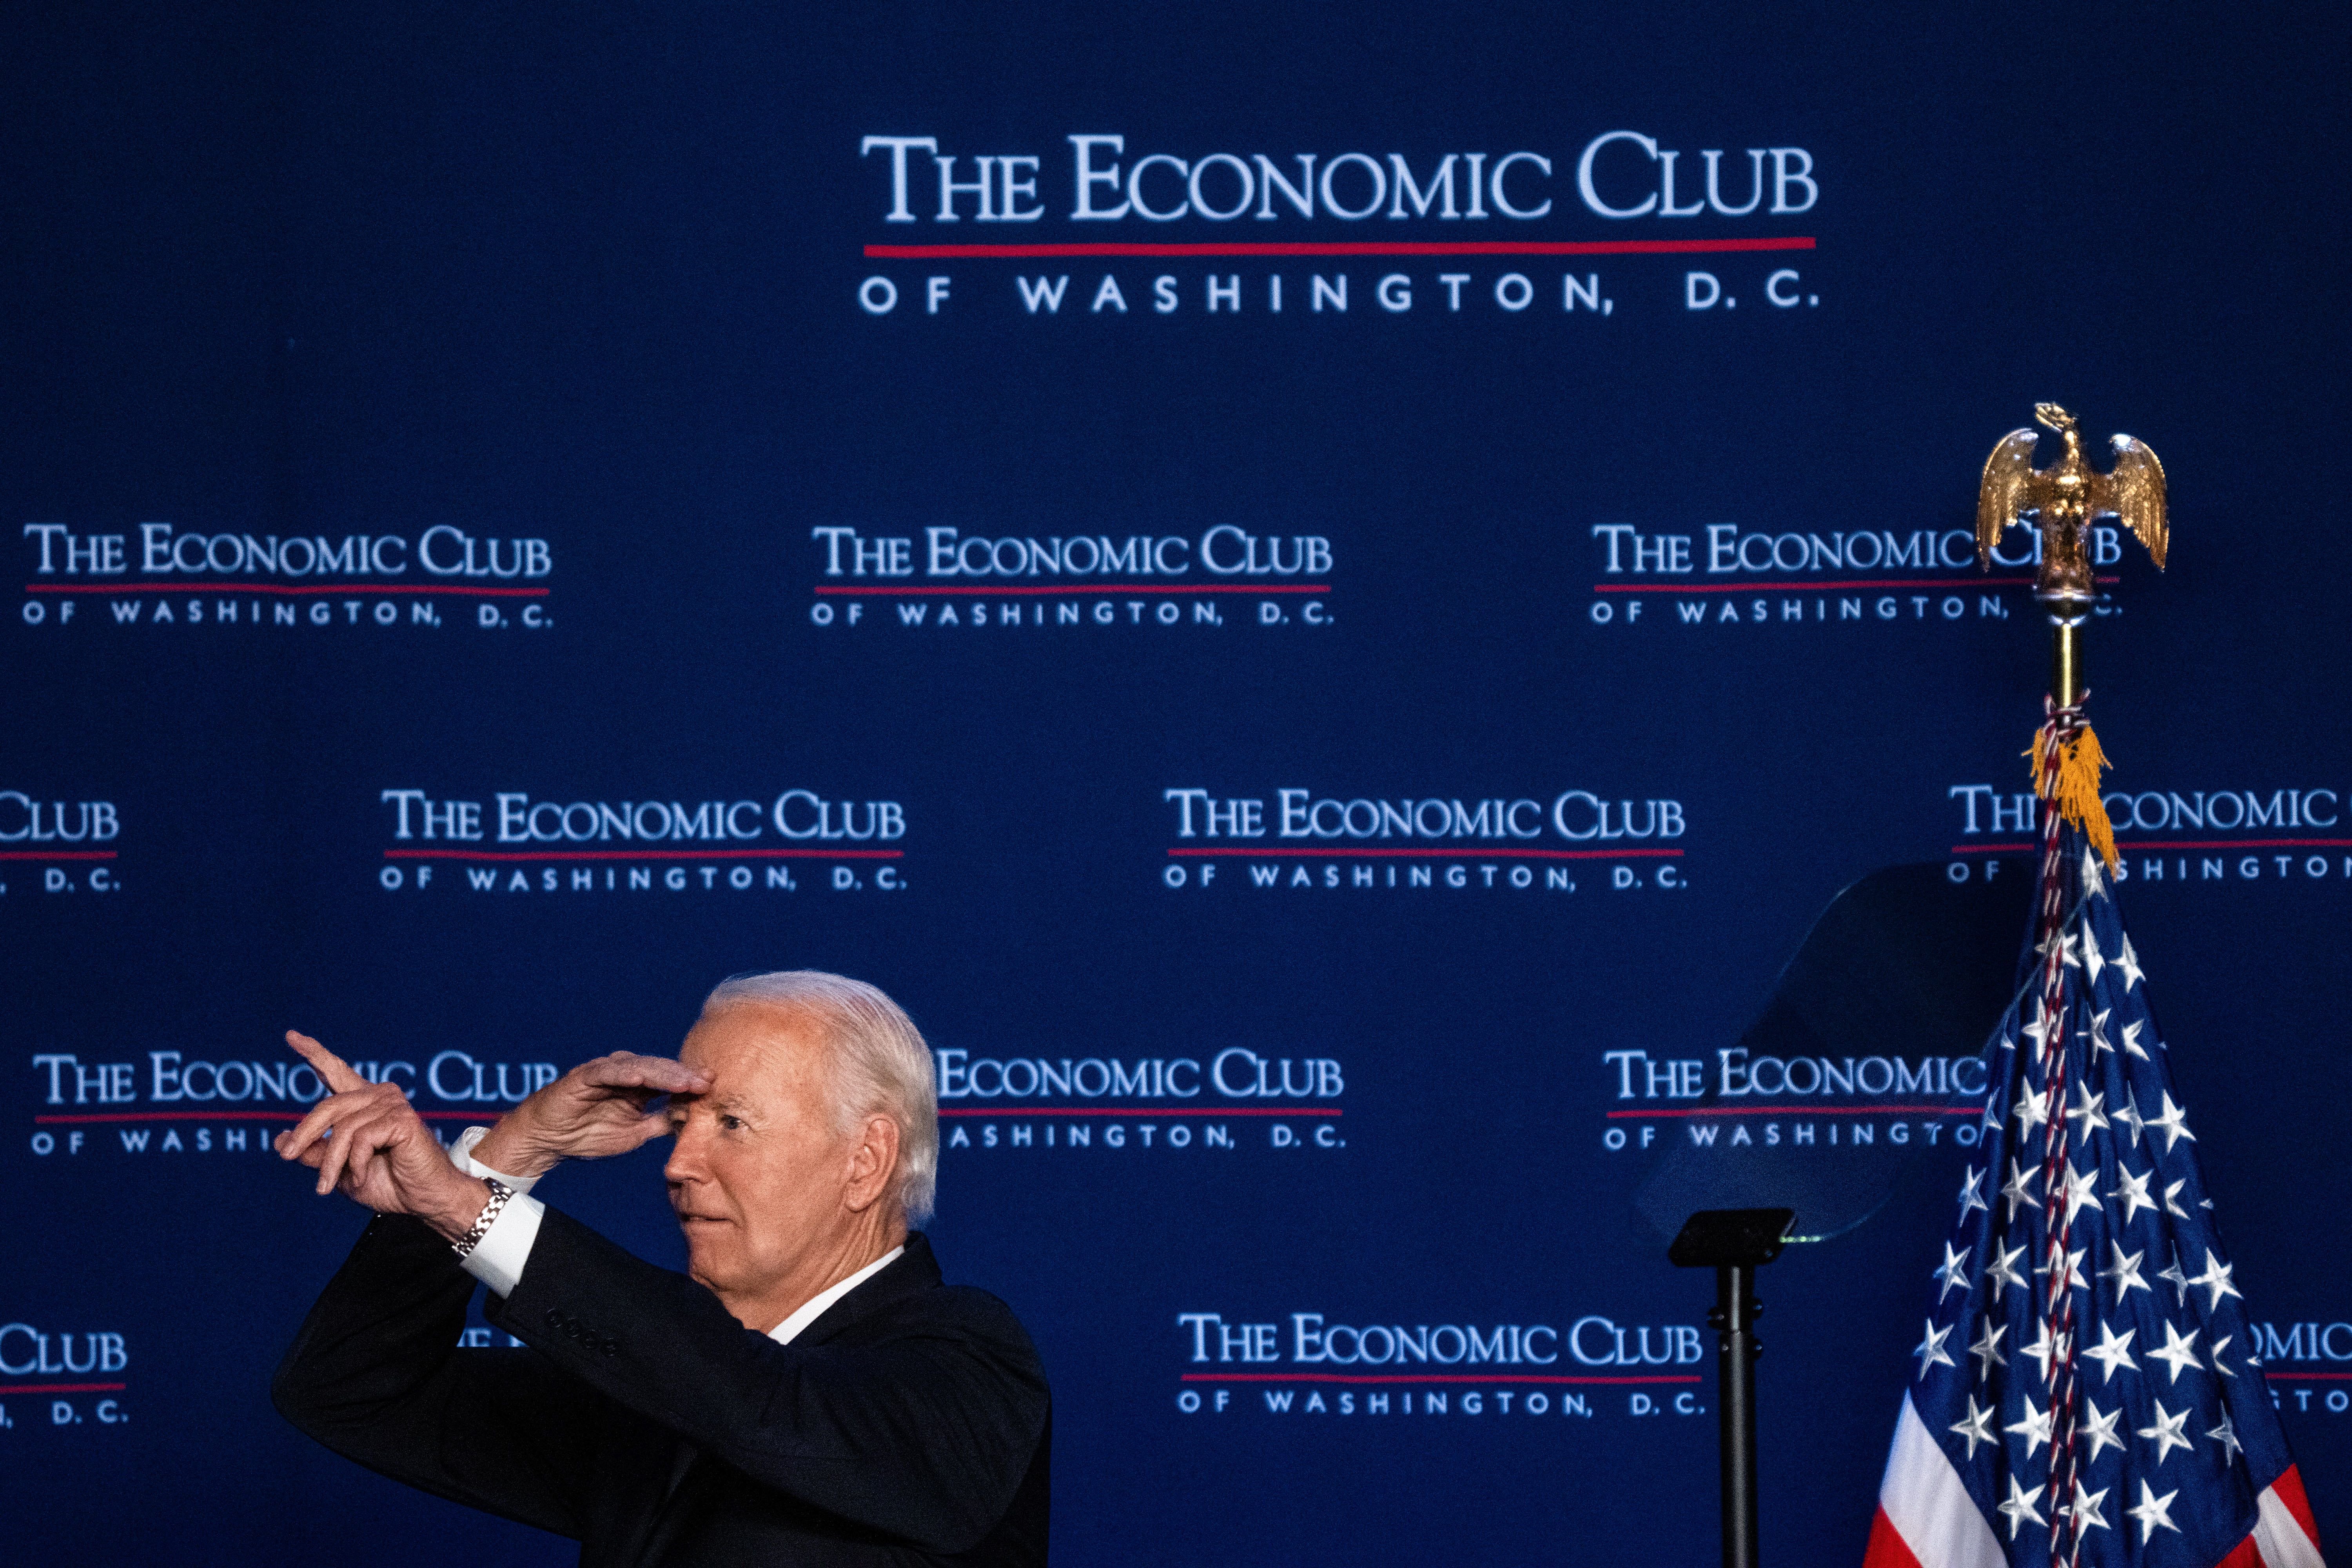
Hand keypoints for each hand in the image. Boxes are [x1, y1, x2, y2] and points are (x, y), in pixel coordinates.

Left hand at [274, 1031, 486, 1242]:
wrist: (423, 1199)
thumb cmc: (387, 1183)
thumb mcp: (340, 1169)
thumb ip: (315, 1152)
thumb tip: (281, 1140)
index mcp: (364, 1104)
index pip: (336, 1072)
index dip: (314, 1054)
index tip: (291, 1037)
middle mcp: (379, 1096)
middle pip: (328, 1106)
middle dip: (304, 1133)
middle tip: (286, 1156)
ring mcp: (393, 1105)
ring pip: (342, 1129)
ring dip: (330, 1163)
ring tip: (326, 1186)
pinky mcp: (402, 1119)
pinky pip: (361, 1138)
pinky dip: (354, 1163)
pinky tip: (360, 1175)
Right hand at [472, 1051, 710, 1178]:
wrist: (549, 1140)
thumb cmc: (589, 1134)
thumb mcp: (635, 1134)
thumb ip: (660, 1124)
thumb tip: (693, 1122)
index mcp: (638, 1086)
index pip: (671, 1080)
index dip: (692, 1083)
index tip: (715, 1087)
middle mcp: (625, 1074)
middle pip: (661, 1070)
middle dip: (685, 1076)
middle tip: (706, 1082)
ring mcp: (606, 1072)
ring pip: (639, 1067)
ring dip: (663, 1074)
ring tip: (683, 1081)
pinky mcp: (584, 1076)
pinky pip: (606, 1072)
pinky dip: (624, 1074)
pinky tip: (640, 1080)